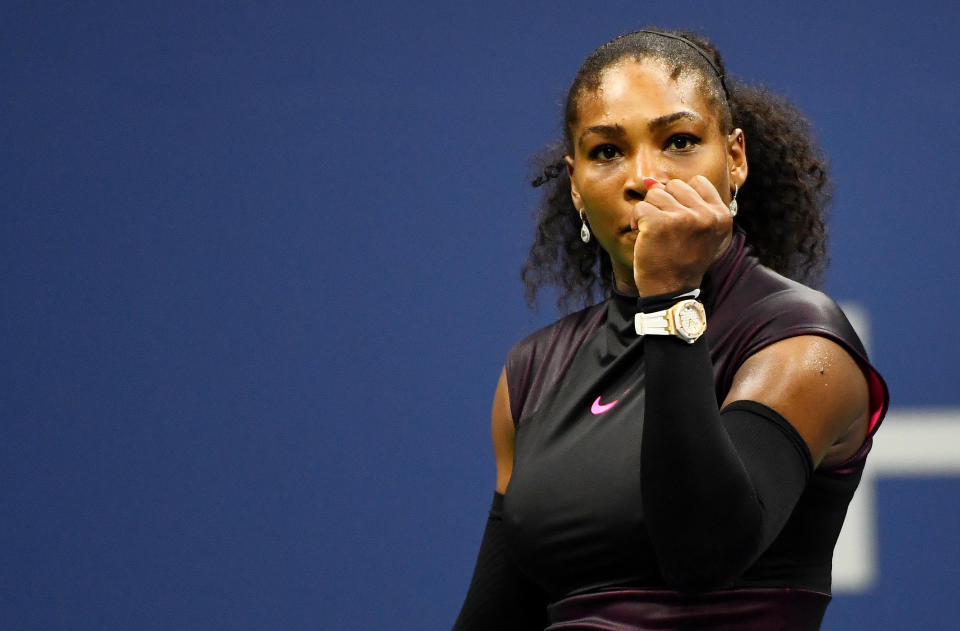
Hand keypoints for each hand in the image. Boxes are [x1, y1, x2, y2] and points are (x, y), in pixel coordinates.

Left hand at [630, 175, 732, 295]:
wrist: (671, 291)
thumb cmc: (682, 262)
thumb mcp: (699, 233)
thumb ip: (685, 203)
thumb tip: (651, 180)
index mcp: (720, 215)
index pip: (697, 182)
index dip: (682, 198)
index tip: (679, 220)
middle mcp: (705, 215)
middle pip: (674, 185)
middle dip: (664, 203)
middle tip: (665, 228)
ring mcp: (683, 218)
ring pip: (655, 193)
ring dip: (649, 211)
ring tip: (654, 233)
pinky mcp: (659, 223)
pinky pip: (640, 207)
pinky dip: (636, 220)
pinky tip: (642, 236)